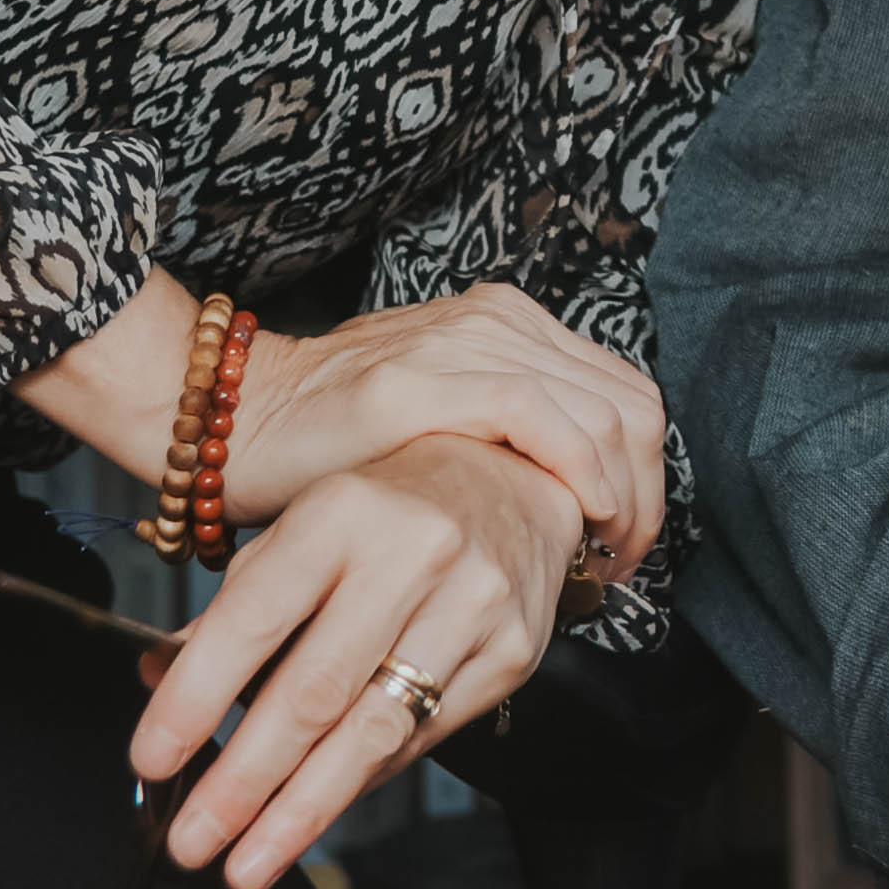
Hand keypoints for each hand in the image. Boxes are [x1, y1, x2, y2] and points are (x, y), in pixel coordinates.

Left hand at [128, 435, 581, 888]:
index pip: (255, 617)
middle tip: (194, 839)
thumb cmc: (390, 507)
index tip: (154, 758)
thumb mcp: (306, 524)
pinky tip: (318, 809)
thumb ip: (237, 604)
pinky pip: (422, 739)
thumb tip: (158, 676)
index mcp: (341, 511)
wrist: (516, 479)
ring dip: (301, 809)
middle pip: (316, 691)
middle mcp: (412, 553)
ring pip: (373, 730)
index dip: (197, 696)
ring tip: (248, 861)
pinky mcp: (510, 652)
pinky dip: (361, 781)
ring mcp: (471, 604)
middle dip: (245, 780)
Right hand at [221, 284, 670, 587]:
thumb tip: (581, 499)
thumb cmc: (339, 443)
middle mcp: (500, 320)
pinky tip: (579, 526)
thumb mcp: (446, 421)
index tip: (627, 546)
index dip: (647, 479)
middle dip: (647, 499)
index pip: (625, 396)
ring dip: (625, 502)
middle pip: (632, 408)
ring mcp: (467, 343)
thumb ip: (511, 435)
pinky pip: (545, 420)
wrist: (242, 422)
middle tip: (623, 568)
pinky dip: (583, 477)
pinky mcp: (430, 380)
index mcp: (510, 324)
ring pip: (605, 416)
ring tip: (600, 564)